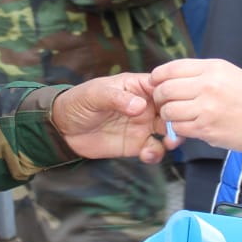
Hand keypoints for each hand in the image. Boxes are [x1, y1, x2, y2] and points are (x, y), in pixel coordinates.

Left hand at [52, 72, 171, 163]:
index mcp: (137, 87)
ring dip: (173, 137)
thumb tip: (140, 106)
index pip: (163, 86)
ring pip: (168, 130)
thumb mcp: (95, 95)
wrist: (63, 129)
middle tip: (176, 128)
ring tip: (167, 143)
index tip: (173, 104)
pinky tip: (146, 155)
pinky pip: (154, 149)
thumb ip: (116, 98)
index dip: (173, 94)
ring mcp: (142, 126)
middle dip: (178, 118)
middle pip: (172, 109)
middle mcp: (145, 105)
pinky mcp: (136, 145)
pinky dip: (156, 154)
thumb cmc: (78, 102)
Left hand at [151, 58, 241, 156]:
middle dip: (160, 97)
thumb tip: (172, 77)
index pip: (172, 67)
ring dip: (168, 115)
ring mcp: (206, 108)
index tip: (155, 82)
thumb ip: (202, 73)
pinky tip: (188, 126)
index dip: (158, 76)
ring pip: (168, 110)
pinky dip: (178, 129)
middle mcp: (208, 85)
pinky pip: (178, 128)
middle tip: (164, 103)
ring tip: (177, 116)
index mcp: (214, 68)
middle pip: (166, 89)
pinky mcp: (206, 129)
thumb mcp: (230, 74)